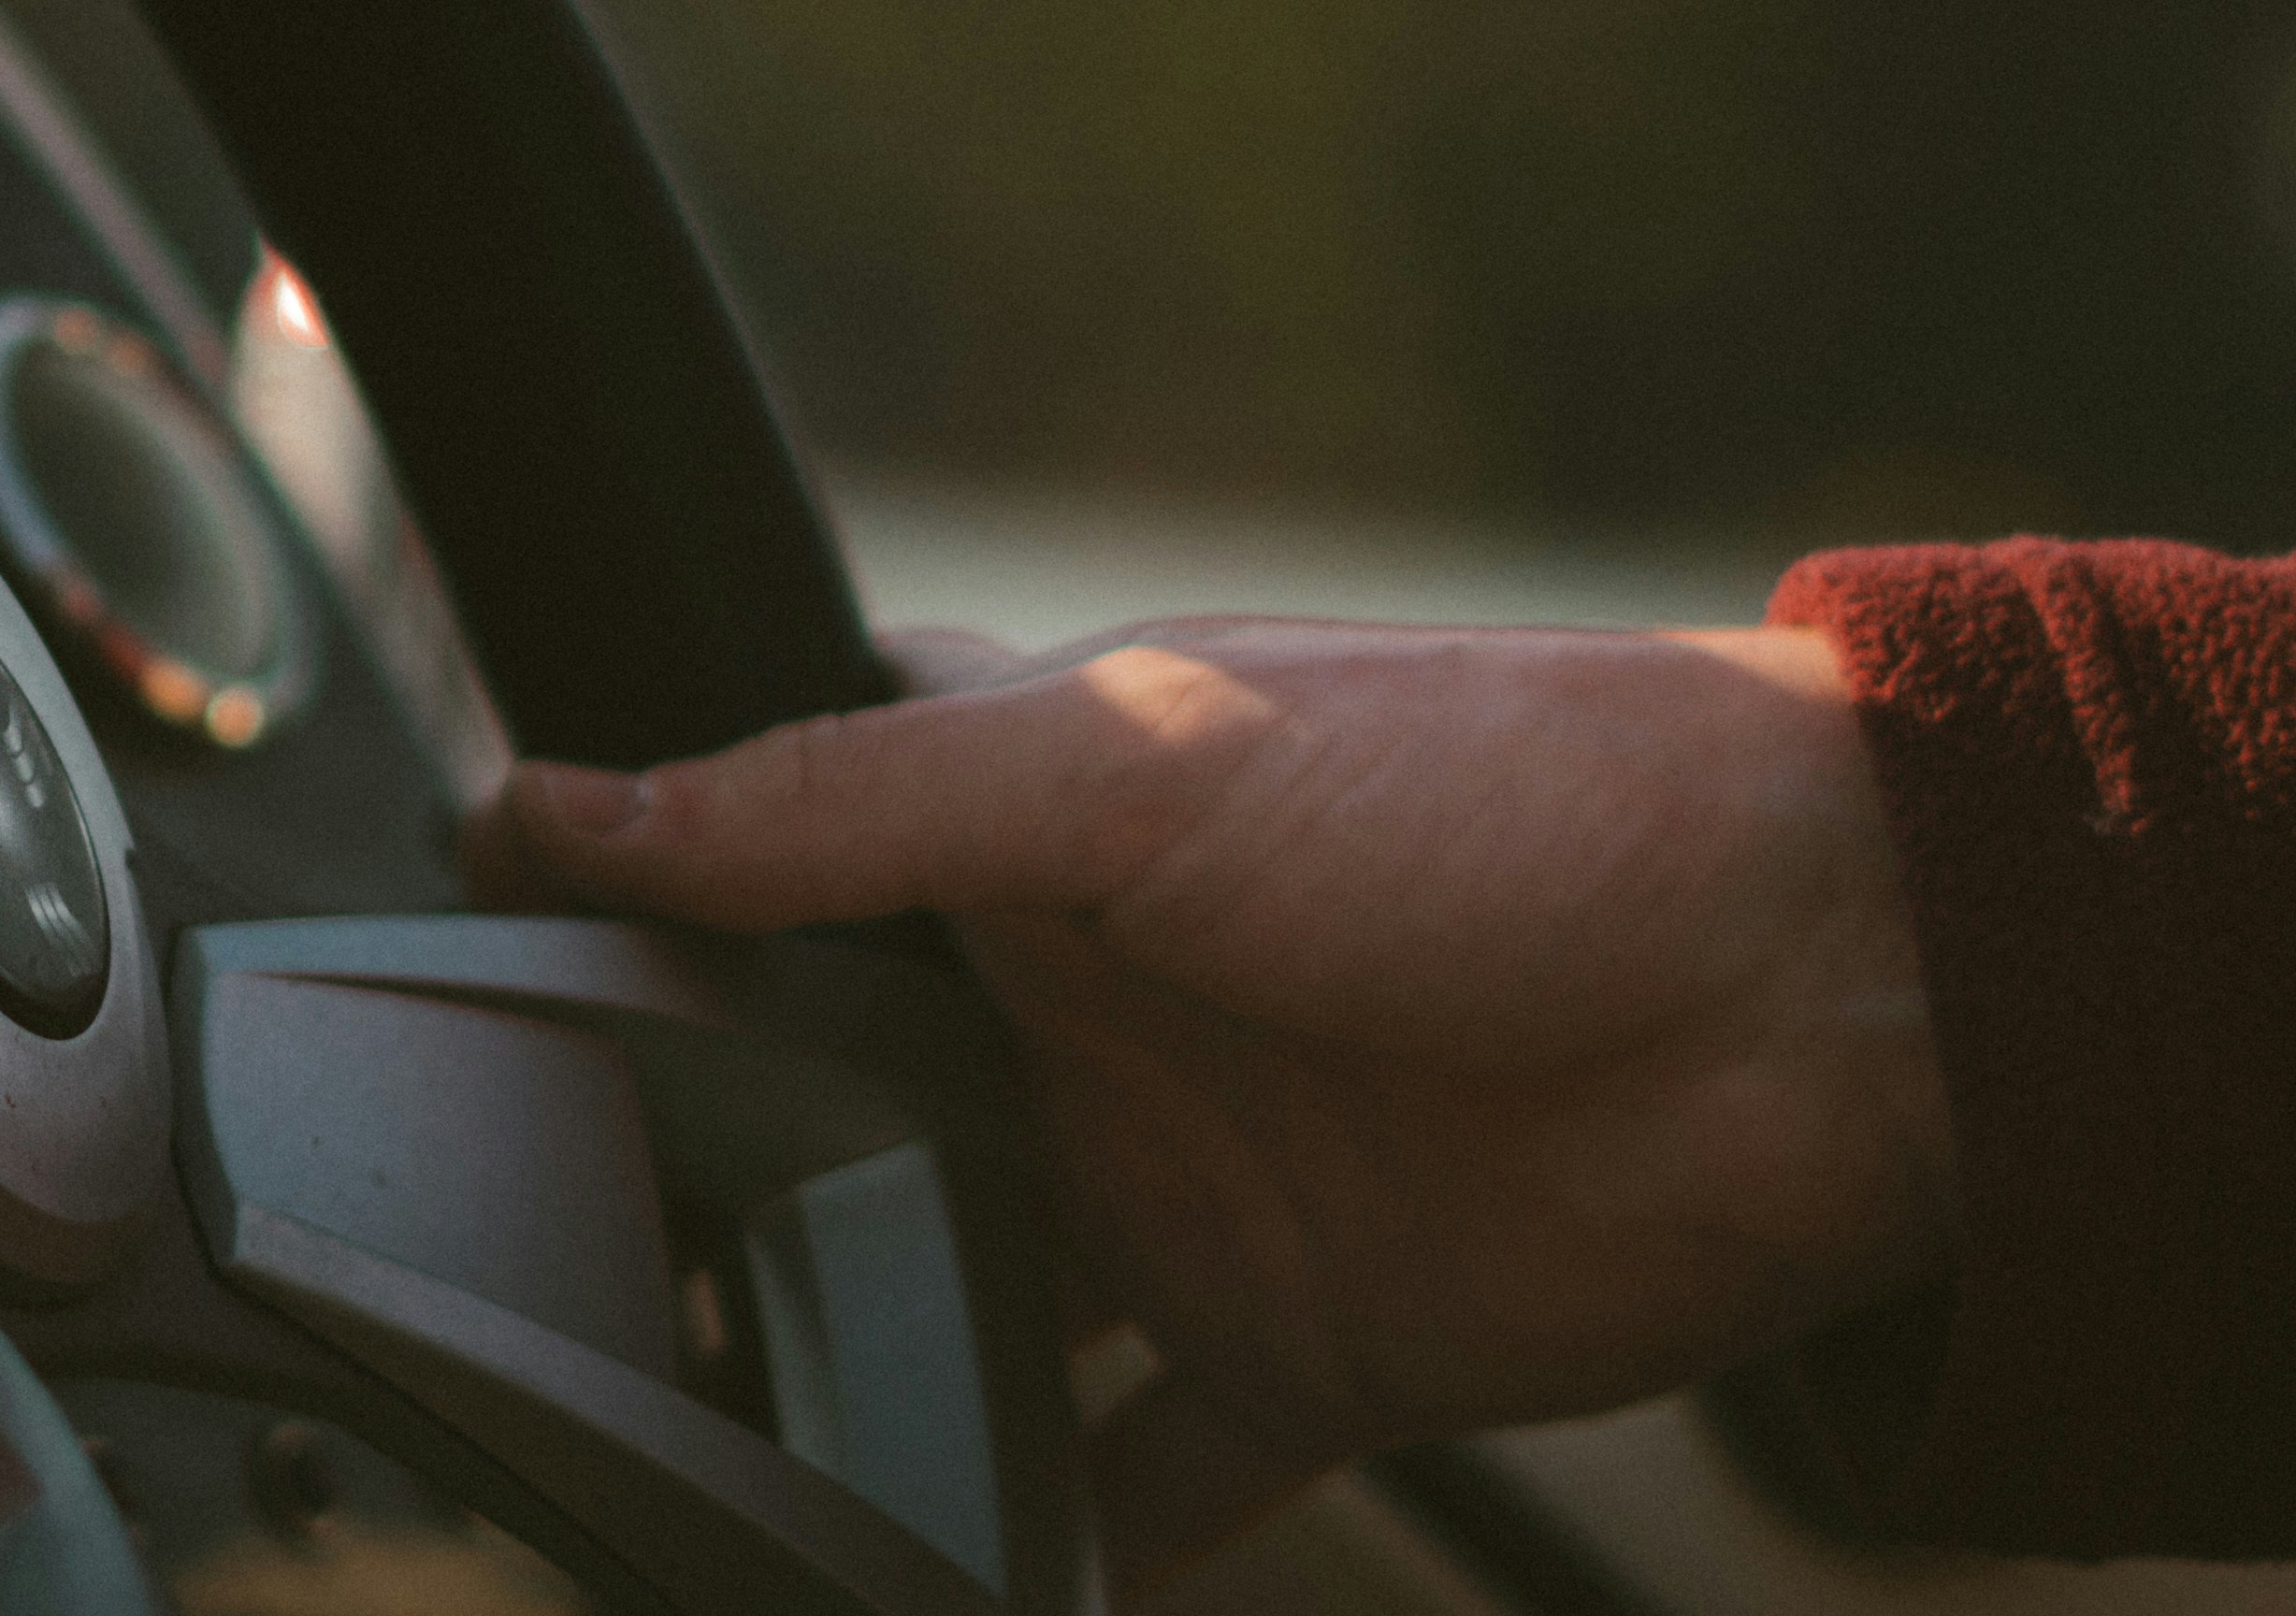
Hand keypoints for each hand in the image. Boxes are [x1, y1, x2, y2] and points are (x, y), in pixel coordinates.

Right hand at [467, 618, 1951, 1592]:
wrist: (1834, 993)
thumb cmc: (1508, 795)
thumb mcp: (1134, 762)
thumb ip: (843, 804)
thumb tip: (570, 808)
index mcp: (1026, 821)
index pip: (775, 835)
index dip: (632, 877)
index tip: (461, 931)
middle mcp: (1078, 1006)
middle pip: (832, 1100)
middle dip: (708, 1169)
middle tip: (551, 1248)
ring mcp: (1175, 1188)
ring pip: (947, 1296)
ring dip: (846, 1361)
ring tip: (695, 1443)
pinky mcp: (1293, 1352)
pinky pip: (1132, 1483)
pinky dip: (1044, 1542)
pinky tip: (931, 1578)